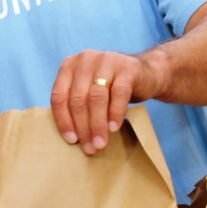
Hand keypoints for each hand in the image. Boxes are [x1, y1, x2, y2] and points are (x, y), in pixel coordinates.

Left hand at [50, 49, 165, 154]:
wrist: (147, 74)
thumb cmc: (111, 88)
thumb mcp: (89, 90)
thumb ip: (76, 104)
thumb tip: (71, 138)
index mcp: (69, 66)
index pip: (59, 96)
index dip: (64, 121)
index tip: (71, 140)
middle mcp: (85, 59)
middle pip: (78, 99)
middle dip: (83, 127)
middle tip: (89, 147)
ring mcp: (106, 60)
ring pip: (96, 97)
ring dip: (98, 124)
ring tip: (100, 143)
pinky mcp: (127, 67)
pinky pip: (119, 94)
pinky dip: (115, 113)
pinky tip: (114, 128)